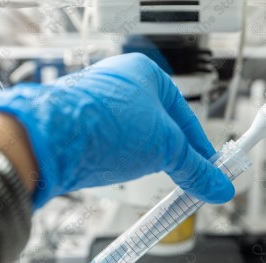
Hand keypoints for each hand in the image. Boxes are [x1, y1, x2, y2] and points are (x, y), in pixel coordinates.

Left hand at [0, 53, 233, 207]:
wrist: (46, 140)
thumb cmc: (103, 125)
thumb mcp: (165, 148)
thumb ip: (196, 169)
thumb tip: (220, 187)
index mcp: (144, 73)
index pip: (185, 115)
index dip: (200, 147)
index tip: (209, 170)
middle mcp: (117, 84)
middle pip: (158, 127)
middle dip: (170, 154)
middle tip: (183, 179)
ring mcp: (94, 104)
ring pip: (132, 137)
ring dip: (143, 159)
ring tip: (147, 177)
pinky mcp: (76, 126)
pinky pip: (107, 145)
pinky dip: (118, 160)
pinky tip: (118, 172)